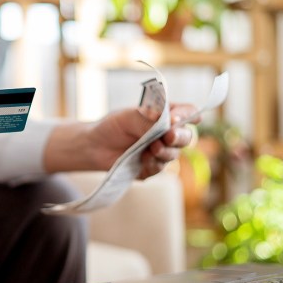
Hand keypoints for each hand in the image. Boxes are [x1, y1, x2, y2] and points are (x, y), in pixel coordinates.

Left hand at [44, 104, 198, 178]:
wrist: (93, 146)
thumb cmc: (112, 126)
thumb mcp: (128, 116)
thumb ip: (148, 117)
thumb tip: (168, 122)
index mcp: (165, 115)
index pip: (187, 112)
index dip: (188, 115)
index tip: (176, 119)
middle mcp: (167, 134)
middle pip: (186, 136)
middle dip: (179, 137)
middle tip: (168, 137)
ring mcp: (160, 152)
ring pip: (174, 154)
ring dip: (164, 152)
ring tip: (150, 149)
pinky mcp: (151, 168)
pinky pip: (159, 169)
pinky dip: (152, 165)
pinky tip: (143, 161)